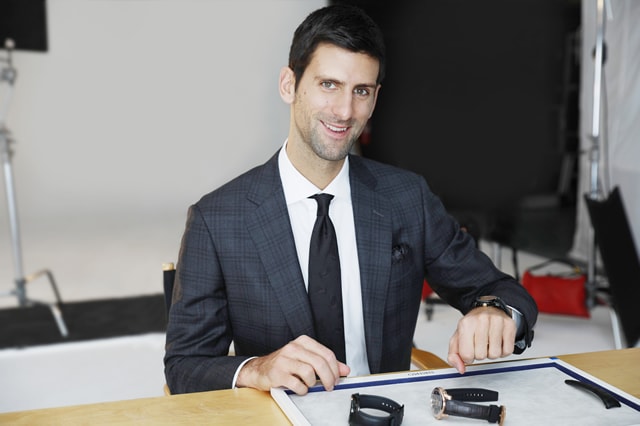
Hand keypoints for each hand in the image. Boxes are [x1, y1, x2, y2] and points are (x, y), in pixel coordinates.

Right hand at [235, 335, 350, 394]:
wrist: (259, 369)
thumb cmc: (284, 364)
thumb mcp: (305, 359)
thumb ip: (325, 363)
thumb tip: (344, 369)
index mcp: (303, 342)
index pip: (327, 353)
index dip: (335, 369)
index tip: (337, 378)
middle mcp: (294, 348)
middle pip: (320, 363)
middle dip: (329, 378)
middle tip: (329, 386)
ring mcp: (285, 360)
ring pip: (309, 372)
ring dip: (314, 383)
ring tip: (310, 385)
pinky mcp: (278, 373)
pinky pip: (297, 383)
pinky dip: (302, 389)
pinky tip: (300, 388)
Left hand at [447, 306, 515, 373]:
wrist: (488, 309)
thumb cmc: (473, 325)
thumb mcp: (458, 338)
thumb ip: (454, 355)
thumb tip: (461, 368)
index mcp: (466, 324)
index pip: (466, 355)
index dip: (468, 358)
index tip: (469, 350)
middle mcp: (481, 321)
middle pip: (481, 356)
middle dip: (480, 354)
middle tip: (480, 345)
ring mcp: (497, 322)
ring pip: (495, 355)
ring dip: (491, 353)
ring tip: (489, 343)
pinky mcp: (509, 325)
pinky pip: (508, 351)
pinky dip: (503, 351)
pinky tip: (498, 342)